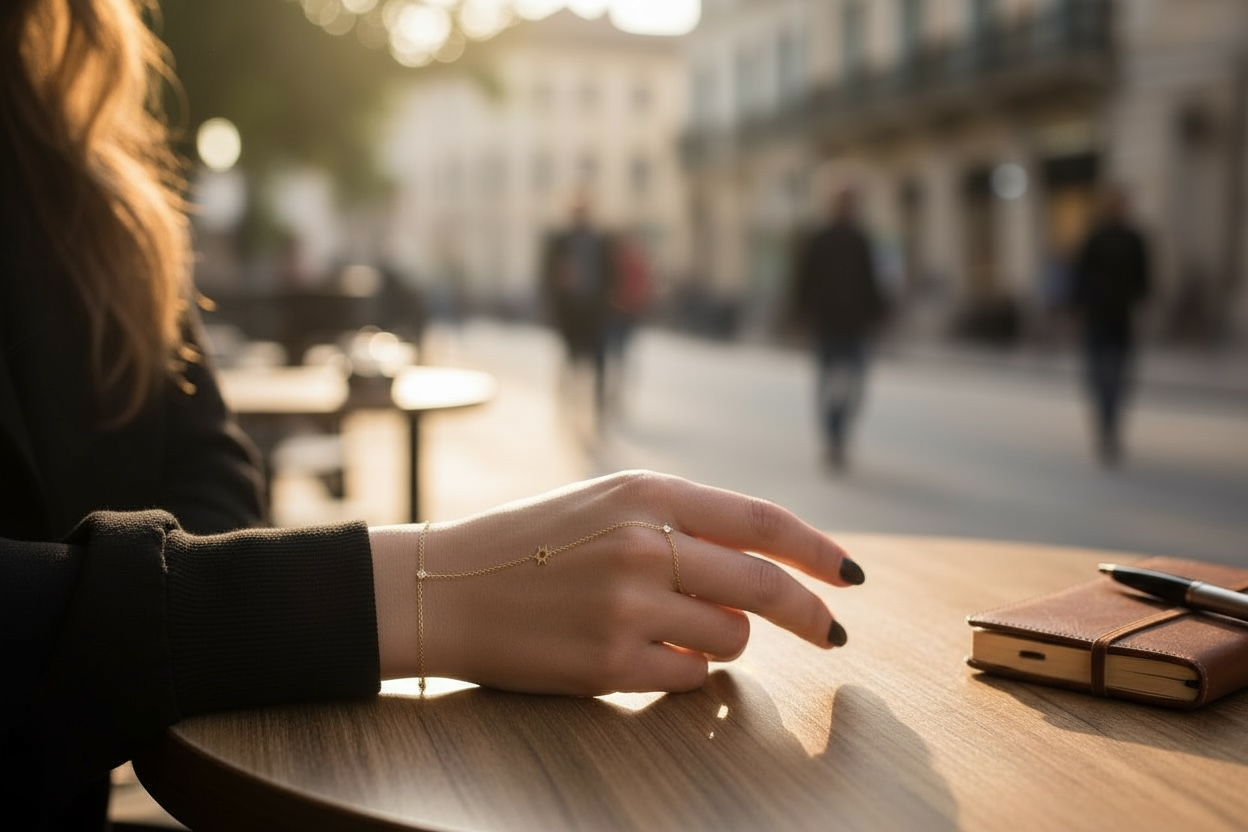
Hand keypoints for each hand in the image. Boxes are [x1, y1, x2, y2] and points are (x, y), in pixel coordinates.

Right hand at [369, 470, 862, 694]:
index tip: (850, 576)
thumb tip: (760, 572)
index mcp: (645, 493)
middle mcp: (641, 543)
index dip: (817, 551)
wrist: (443, 587)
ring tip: (677, 630)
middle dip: (808, 615)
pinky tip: (645, 655)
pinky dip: (687, 672)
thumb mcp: (604, 503)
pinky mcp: (608, 663)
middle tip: (833, 634)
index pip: (760, 522)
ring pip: (730, 637)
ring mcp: (625, 605)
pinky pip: (690, 677)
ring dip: (724, 641)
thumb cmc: (529, 543)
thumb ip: (681, 523)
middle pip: (761, 586)